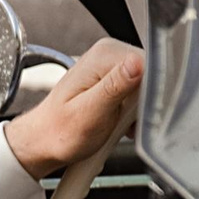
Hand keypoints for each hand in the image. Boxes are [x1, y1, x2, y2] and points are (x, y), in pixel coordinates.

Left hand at [2, 40, 143, 177]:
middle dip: (147, 104)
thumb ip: (116, 86)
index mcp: (105, 55)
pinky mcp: (115, 83)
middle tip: (127, 123)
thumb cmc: (60, 132)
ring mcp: (113, 68)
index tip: (141, 112)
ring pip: (150, 88)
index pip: (153, 62)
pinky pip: (140, 96)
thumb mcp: (90, 112)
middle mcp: (110, 55)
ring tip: (120, 126)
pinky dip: (136, 115)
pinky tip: (122, 125)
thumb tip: (138, 63)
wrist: (43, 143)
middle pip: (154, 74)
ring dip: (141, 112)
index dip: (155, 91)